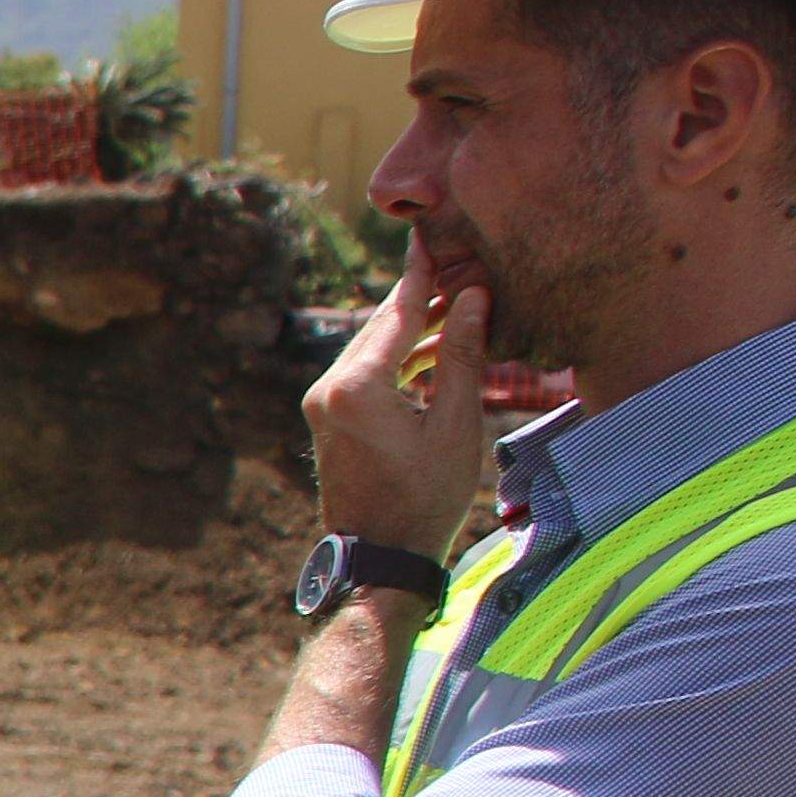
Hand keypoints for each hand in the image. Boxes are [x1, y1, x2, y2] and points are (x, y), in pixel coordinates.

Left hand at [303, 227, 492, 567]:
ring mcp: (322, 404)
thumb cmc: (425, 498)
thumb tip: (472, 297)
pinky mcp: (328, 418)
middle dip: (420, 299)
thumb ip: (460, 355)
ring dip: (413, 331)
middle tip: (460, 268)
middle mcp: (328, 388)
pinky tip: (435, 350)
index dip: (422, 276)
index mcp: (356, 387)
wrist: (381, 557)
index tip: (433, 239)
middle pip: (380, 327)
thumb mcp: (455, 423)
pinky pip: (366, 374)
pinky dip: (398, 360)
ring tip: (460, 307)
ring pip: (373, 350)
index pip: (396, 314)